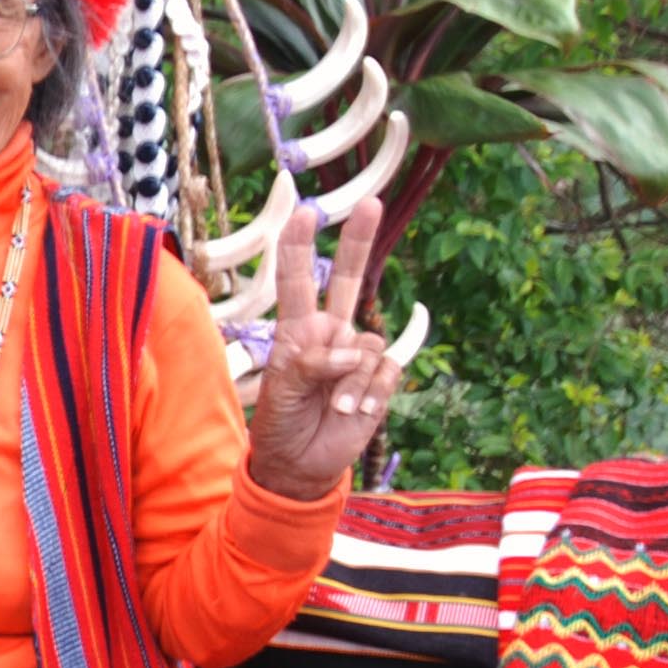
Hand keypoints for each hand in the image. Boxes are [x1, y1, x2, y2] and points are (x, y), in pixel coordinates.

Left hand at [244, 191, 400, 500]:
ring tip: (336, 407)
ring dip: (352, 380)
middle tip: (371, 201)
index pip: (296, 280)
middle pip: (347, 278)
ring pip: (367, 344)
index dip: (300, 247)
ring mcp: (357, 355)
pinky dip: (371, 393)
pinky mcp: (381, 378)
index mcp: (297, 330)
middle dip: (357, 241)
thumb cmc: (281, 423)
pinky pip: (386, 370)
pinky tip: (357, 411)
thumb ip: (310, 362)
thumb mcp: (281, 390)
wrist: (303, 465)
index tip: (305, 212)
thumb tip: (349, 351)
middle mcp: (330, 334)